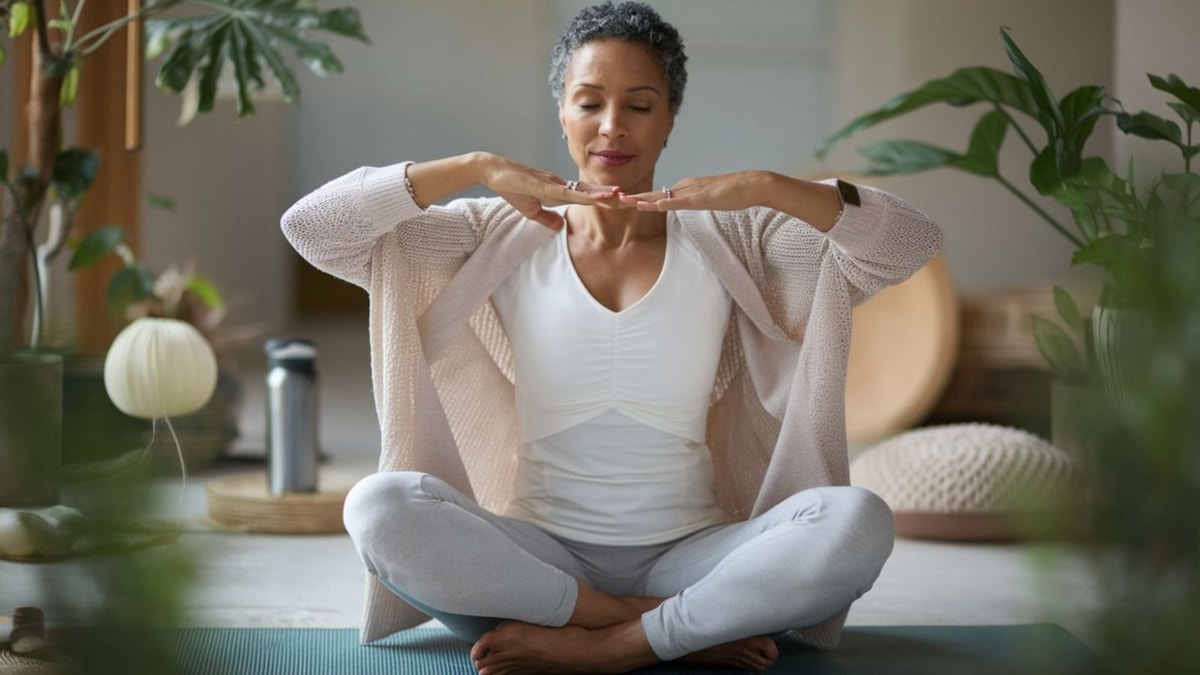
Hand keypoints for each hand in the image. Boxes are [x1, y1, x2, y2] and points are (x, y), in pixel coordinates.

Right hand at [481, 155, 618, 229]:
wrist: (494, 172)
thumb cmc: (512, 188)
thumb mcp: (531, 211)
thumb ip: (547, 219)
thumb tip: (561, 227)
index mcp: (560, 191)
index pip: (587, 196)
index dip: (604, 199)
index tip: (622, 203)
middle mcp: (562, 185)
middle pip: (592, 192)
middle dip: (611, 197)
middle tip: (632, 201)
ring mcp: (556, 184)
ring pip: (585, 191)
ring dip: (604, 195)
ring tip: (623, 197)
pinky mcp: (547, 187)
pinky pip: (570, 193)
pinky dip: (585, 196)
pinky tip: (598, 197)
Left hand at [618, 171, 774, 212]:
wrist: (750, 185)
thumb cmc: (732, 193)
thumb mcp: (707, 199)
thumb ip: (693, 201)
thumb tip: (683, 206)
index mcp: (685, 186)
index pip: (658, 194)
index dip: (641, 198)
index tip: (625, 201)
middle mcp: (684, 185)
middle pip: (654, 193)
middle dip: (634, 197)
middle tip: (615, 199)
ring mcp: (691, 190)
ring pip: (662, 195)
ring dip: (642, 199)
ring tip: (624, 201)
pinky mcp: (700, 197)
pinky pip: (679, 200)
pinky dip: (665, 203)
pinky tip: (653, 205)